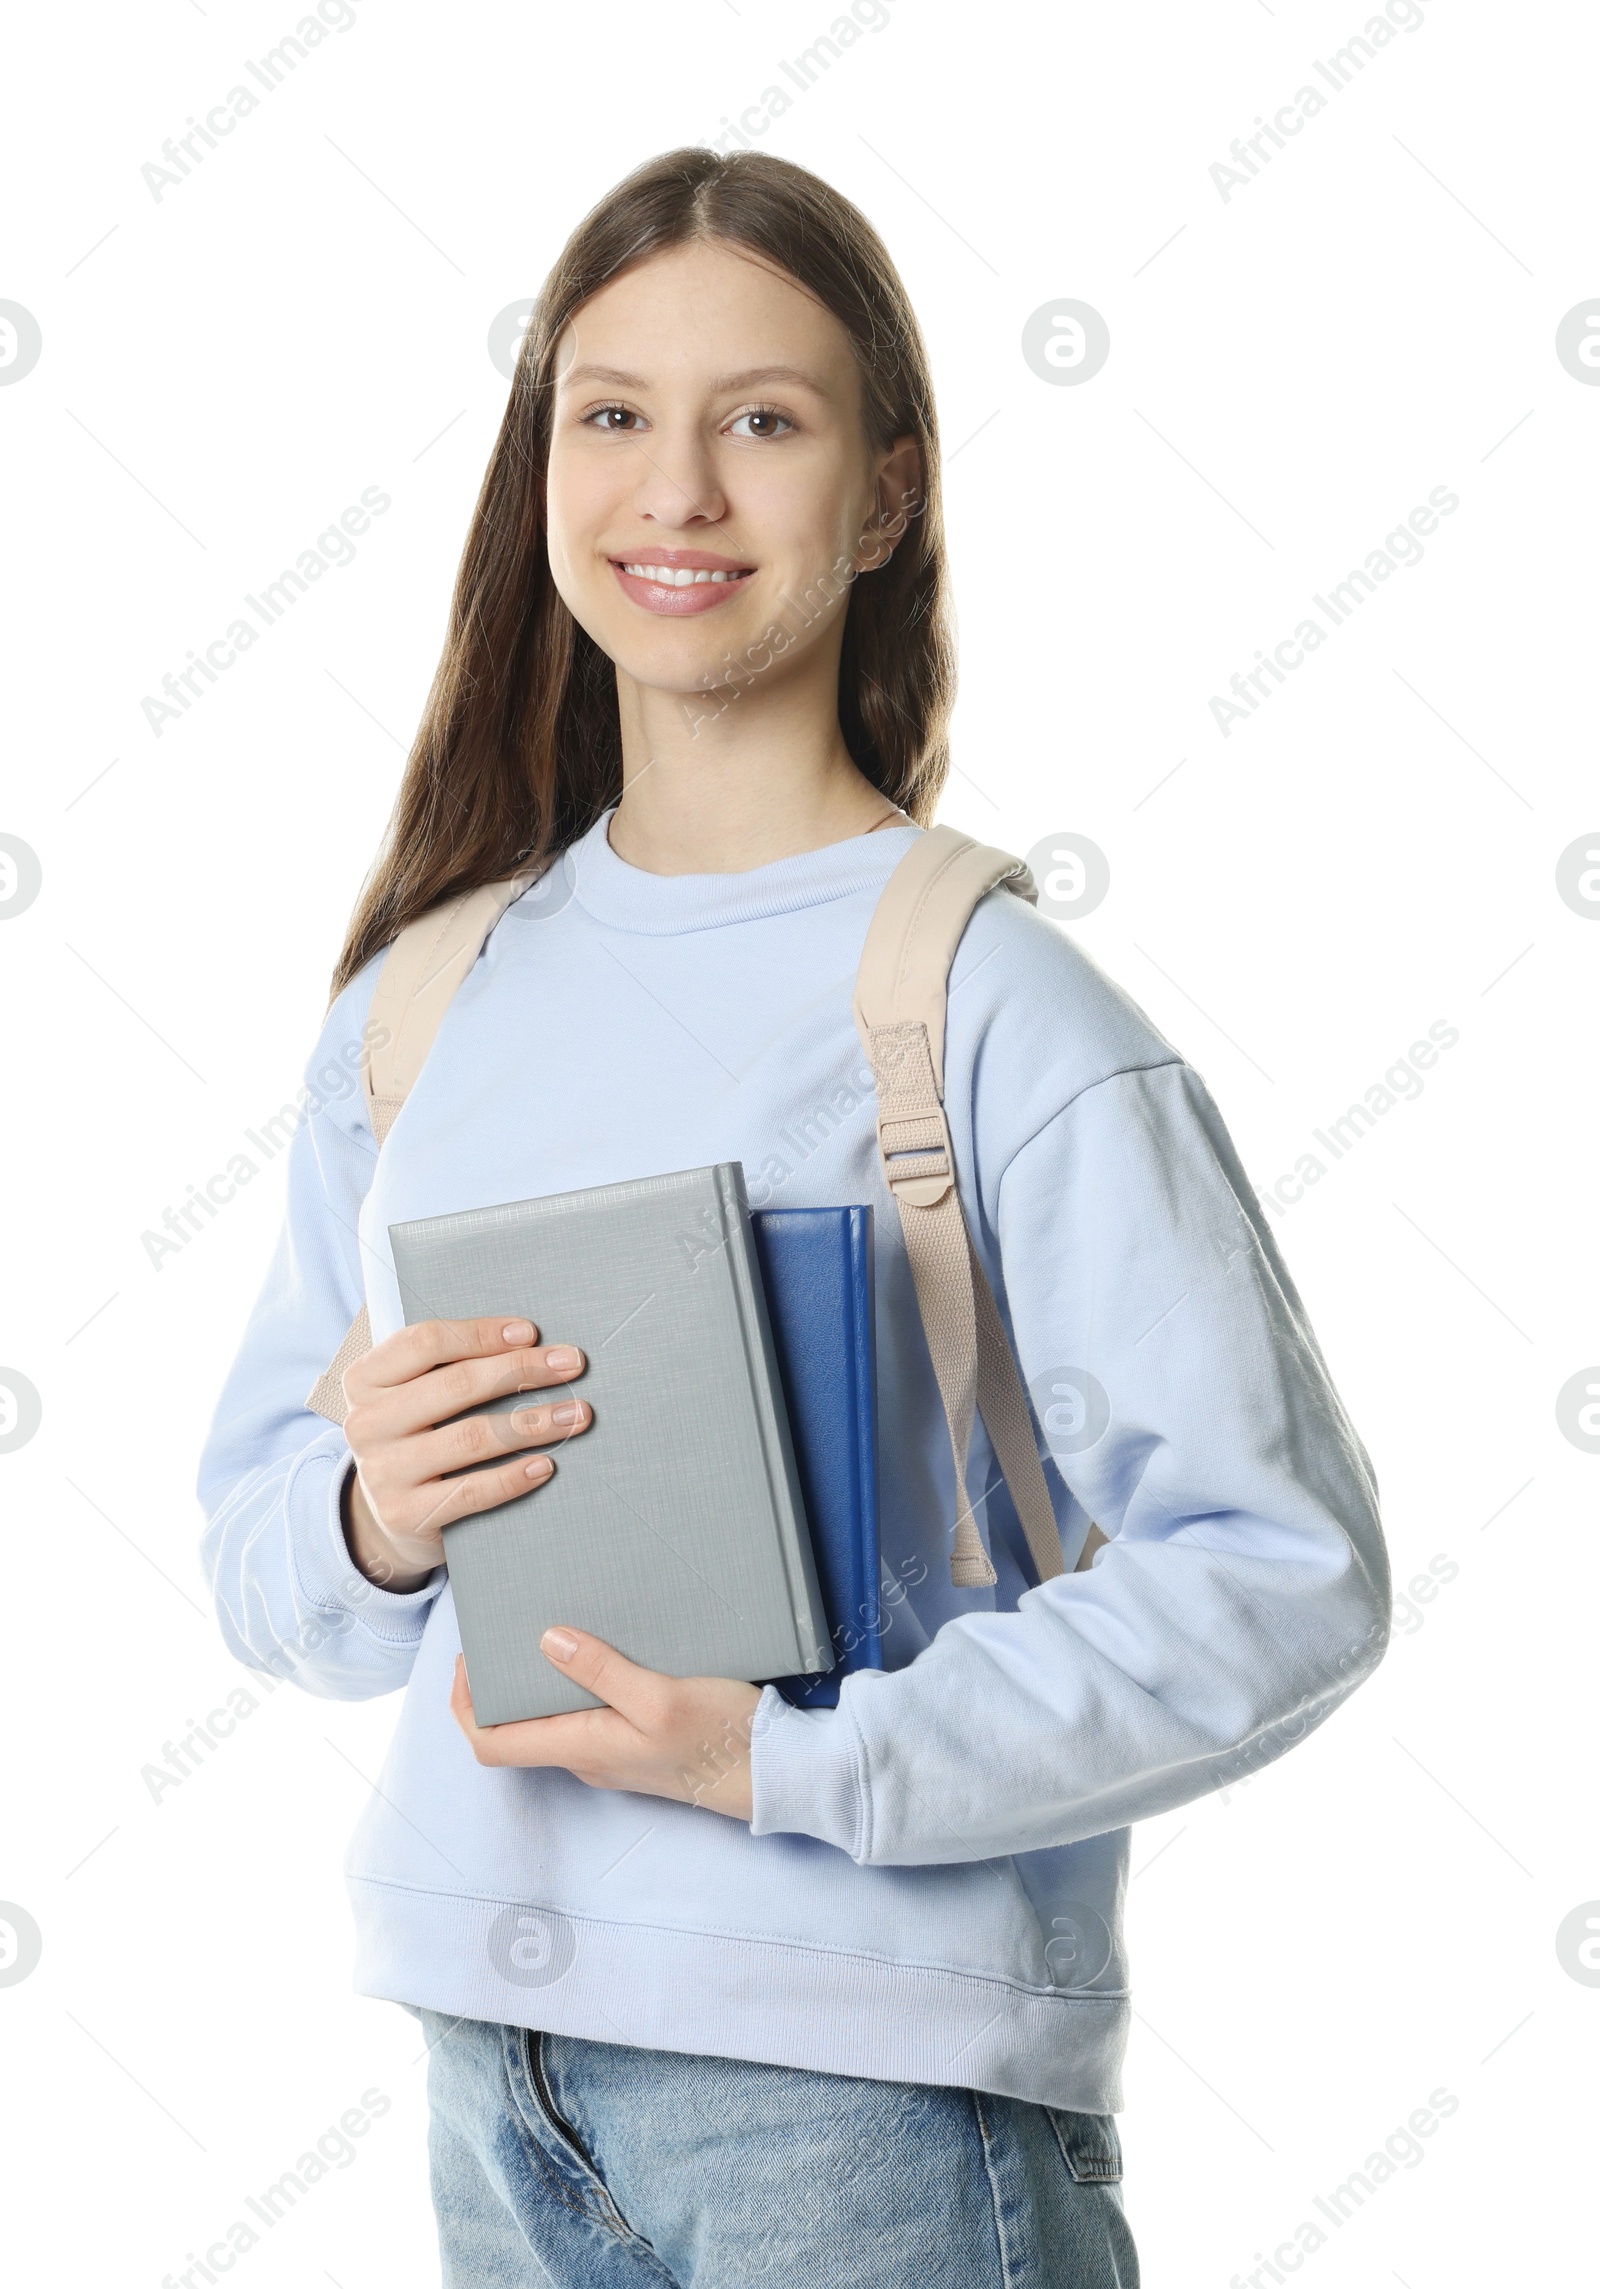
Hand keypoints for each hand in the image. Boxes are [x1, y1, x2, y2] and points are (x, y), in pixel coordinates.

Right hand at [339, 1316, 591, 1592]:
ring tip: (574, 1414)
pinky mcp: (404, 1514)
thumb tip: (529, 1342)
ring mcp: (382, 1472)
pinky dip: (514, 1476)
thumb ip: (450, 1365)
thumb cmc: (418, 1436)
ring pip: (470, 1437)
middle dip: (522, 1370)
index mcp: (366, 1379)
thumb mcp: (415, 1395)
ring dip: (532, 1422)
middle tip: (572, 1364)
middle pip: (456, 1384)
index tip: (531, 1333)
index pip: (425, 1342)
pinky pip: (472, 1491)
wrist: (389, 1515)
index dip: (482, 1334)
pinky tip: (545, 1464)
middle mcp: (366, 1423)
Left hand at [449, 1630, 762, 1820]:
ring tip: (544, 1632)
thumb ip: (602, 1670)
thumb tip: (546, 1640)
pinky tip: (595, 1654)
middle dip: (496, 1686)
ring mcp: (612, 1756)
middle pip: (515, 1732)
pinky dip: (571, 1689)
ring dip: (536, 1685)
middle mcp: (588, 1759)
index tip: (465, 1659)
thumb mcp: (662, 1695)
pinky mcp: (637, 1746)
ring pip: (551, 1724)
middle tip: (500, 1633)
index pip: (491, 1745)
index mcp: (583, 1748)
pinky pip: (585, 1720)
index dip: (463, 1706)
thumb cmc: (722, 1738)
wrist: (776, 1774)